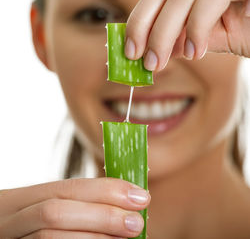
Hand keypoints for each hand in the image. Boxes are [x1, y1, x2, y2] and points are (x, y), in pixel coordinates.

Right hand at [0, 178, 149, 237]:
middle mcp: (10, 218)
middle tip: (137, 222)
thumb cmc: (31, 226)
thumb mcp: (49, 208)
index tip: (140, 196)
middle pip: (57, 212)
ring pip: (50, 235)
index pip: (69, 187)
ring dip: (95, 237)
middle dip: (102, 215)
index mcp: (22, 198)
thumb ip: (80, 206)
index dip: (107, 190)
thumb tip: (128, 206)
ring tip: (125, 237)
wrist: (4, 235)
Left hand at [125, 0, 249, 71]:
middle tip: (147, 63)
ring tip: (172, 60)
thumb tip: (153, 52)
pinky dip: (199, 28)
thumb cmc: (243, 26)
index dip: (139, 22)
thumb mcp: (203, 37)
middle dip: (151, 31)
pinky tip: (195, 51)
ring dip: (169, 33)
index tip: (131, 51)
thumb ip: (179, 39)